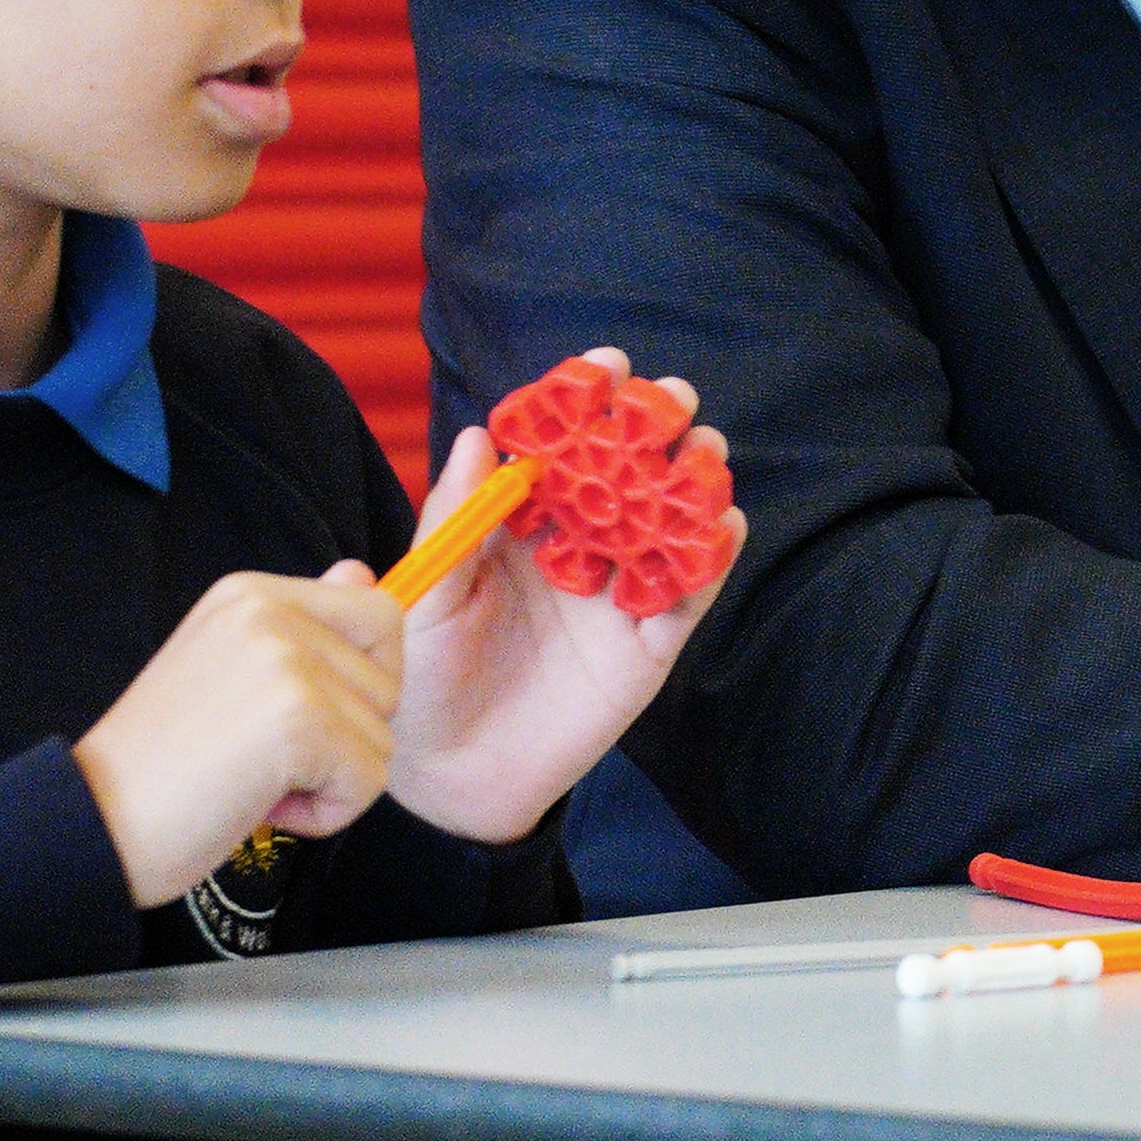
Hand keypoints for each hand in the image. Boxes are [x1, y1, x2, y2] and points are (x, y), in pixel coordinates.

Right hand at [77, 565, 403, 903]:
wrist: (94, 821)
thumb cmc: (162, 762)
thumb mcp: (231, 670)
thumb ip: (303, 626)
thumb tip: (363, 571)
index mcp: (253, 594)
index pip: (378, 612)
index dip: (368, 676)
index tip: (306, 715)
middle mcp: (272, 612)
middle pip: (389, 681)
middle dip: (345, 737)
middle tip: (263, 755)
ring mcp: (288, 662)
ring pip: (382, 736)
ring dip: (330, 779)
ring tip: (253, 779)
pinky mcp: (300, 721)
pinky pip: (369, 781)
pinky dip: (326, 813)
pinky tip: (260, 805)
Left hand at [391, 378, 735, 847]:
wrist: (448, 775)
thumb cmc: (420, 677)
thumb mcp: (424, 592)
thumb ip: (454, 518)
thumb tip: (478, 435)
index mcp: (523, 523)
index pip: (564, 446)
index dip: (587, 401)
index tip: (607, 365)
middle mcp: (579, 546)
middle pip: (631, 470)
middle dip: (656, 427)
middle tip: (669, 398)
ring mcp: (619, 593)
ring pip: (672, 522)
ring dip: (695, 481)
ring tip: (701, 452)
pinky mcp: (649, 644)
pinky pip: (690, 594)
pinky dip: (711, 558)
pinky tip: (720, 523)